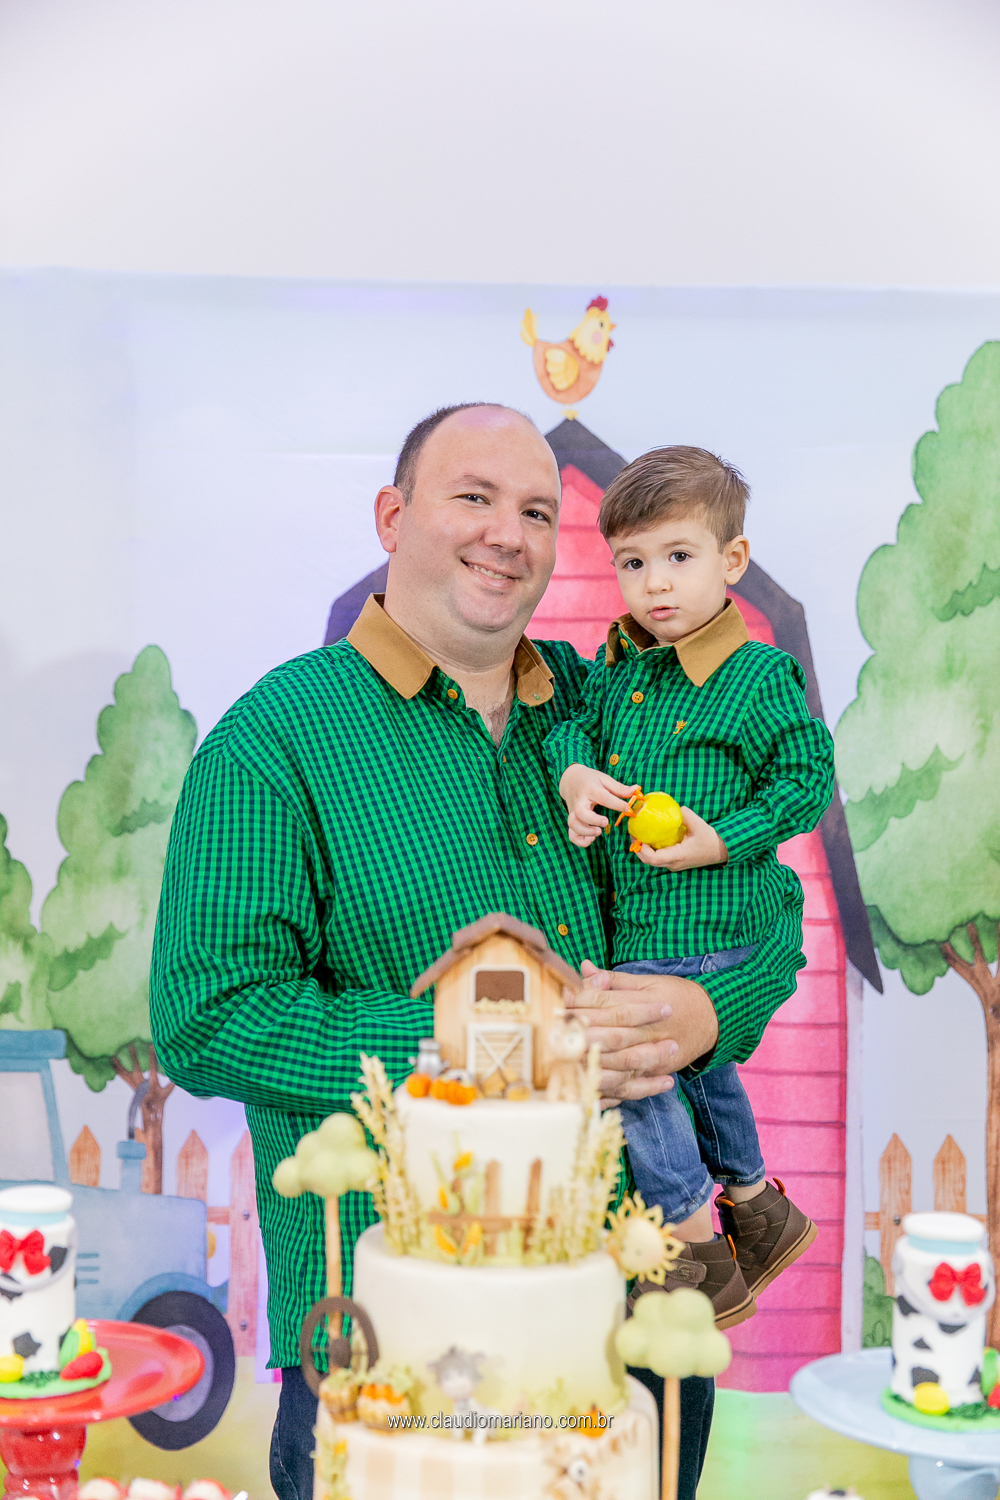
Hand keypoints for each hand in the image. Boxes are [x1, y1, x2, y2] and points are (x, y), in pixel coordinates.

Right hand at [558, 764, 638, 848]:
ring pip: (573, 824)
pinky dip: (580, 840)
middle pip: (580, 812)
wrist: (570, 780)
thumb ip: (620, 788)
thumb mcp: (604, 779)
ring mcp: (573, 812)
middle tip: (605, 822)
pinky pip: (572, 835)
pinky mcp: (572, 821)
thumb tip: (637, 789)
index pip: (602, 797)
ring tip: (599, 831)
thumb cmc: (591, 780)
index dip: (616, 804)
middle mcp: (579, 801)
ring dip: (586, 831)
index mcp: (590, 789)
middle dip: (593, 820)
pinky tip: (592, 838)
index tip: (628, 809)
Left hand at [567, 960, 719, 1104]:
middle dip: (578, 1036)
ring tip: (564, 1064)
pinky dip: (612, 1090)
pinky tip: (589, 1090)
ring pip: (617, 1064)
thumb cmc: (677, 994)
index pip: (603, 1003)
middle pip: (606, 1034)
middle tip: (550, 1036)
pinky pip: (632, 1085)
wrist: (714, 1018)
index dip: (577, 1004)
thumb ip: (615, 979)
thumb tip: (585, 968)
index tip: (554, 1004)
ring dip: (591, 1065)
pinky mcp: (657, 1071)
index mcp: (641, 1003)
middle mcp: (646, 1030)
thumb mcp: (648, 981)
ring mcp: (652, 1054)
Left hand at [634, 806, 728, 870]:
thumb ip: (685, 815)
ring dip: (643, 849)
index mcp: (677, 856)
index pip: (653, 859)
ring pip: (652, 861)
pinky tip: (650, 836)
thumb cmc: (710, 839)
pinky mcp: (674, 862)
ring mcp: (673, 865)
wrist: (721, 851)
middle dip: (638, 848)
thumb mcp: (699, 824)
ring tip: (639, 833)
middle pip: (648, 861)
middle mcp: (673, 864)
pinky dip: (650, 849)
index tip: (639, 835)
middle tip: (634, 832)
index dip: (642, 849)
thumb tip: (674, 807)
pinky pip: (658, 858)